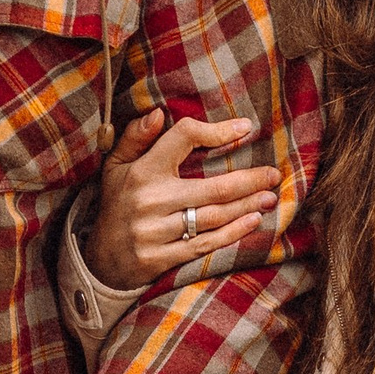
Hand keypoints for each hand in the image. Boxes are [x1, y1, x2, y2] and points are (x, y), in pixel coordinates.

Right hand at [84, 110, 279, 287]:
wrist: (102, 259)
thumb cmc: (119, 204)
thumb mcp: (116, 166)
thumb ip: (135, 137)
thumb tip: (158, 113)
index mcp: (142, 171)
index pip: (183, 138)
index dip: (217, 132)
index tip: (245, 129)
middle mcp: (150, 200)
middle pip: (213, 187)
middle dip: (248, 180)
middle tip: (273, 174)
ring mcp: (156, 231)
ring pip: (214, 216)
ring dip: (247, 206)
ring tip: (269, 197)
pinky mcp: (162, 258)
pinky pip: (206, 243)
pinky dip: (233, 233)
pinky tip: (253, 221)